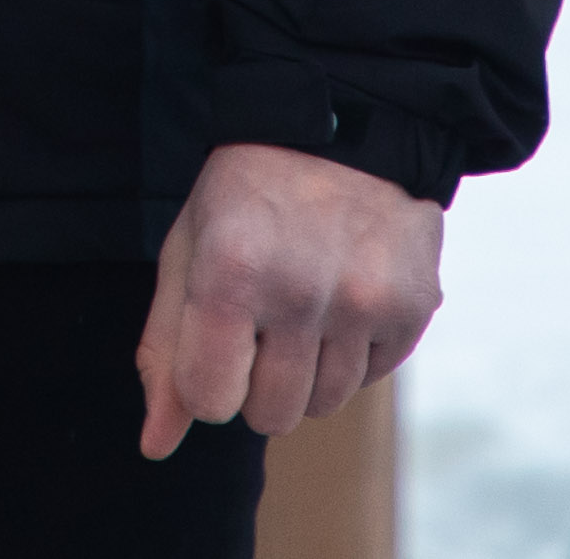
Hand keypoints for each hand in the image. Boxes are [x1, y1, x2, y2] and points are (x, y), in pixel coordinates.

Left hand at [132, 140, 442, 459]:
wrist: (340, 123)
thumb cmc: (245, 198)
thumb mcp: (186, 254)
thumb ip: (164, 351)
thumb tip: (156, 446)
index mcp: (230, 274)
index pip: (210, 401)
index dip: (208, 378)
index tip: (218, 338)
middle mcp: (300, 291)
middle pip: (270, 417)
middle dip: (258, 381)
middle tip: (263, 319)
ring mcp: (364, 300)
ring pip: (323, 405)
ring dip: (307, 369)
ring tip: (304, 302)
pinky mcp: (413, 305)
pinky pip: (372, 377)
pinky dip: (354, 351)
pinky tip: (343, 295)